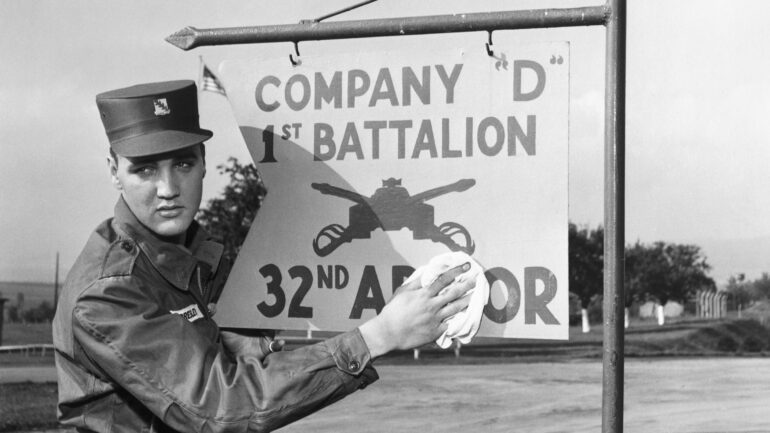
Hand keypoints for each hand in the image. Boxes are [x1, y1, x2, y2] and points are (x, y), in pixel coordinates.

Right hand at [359, 262, 473, 357]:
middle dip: (466, 285)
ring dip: (466, 301)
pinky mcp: (435, 332)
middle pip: (453, 293)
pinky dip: (456, 321)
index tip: (466, 266)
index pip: (443, 279)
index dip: (456, 271)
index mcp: (424, 294)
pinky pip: (449, 325)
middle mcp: (432, 306)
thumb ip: (415, 283)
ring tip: (474, 297)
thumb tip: (426, 274)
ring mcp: (435, 319)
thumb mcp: (402, 292)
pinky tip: (463, 317)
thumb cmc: (392, 311)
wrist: (388, 333)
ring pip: (455, 309)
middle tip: (476, 279)